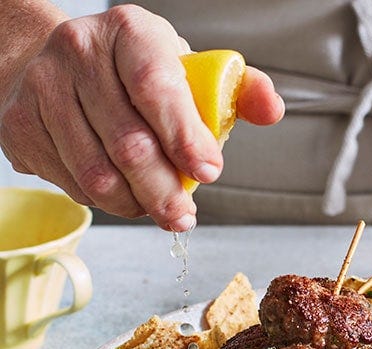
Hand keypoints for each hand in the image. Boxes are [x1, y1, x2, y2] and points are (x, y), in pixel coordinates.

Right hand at [0, 5, 283, 230]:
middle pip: (129, 144)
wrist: (59, 68)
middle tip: (184, 216)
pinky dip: (107, 202)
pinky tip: (123, 192)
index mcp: (130, 32)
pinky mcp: (22, 126)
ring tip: (158, 208)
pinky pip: (74, 185)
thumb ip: (238, 92)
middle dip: (165, 192)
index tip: (209, 172)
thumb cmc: (137, 76)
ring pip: (99, 175)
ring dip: (137, 205)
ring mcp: (44, 88)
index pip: (156, 86)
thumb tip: (271, 108)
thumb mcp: (190, 73)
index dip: (185, 137)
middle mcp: (79, 51)